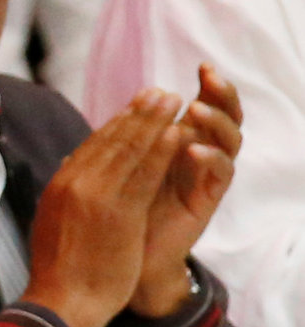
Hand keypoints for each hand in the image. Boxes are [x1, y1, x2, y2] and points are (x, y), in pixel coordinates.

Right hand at [23, 91, 182, 326]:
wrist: (62, 303)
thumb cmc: (59, 271)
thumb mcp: (51, 223)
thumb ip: (64, 192)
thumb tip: (68, 163)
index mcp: (58, 187)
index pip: (92, 146)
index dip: (118, 123)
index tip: (136, 107)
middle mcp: (76, 185)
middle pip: (112, 140)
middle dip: (139, 114)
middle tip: (160, 93)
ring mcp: (98, 198)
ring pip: (130, 151)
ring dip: (154, 122)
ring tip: (173, 102)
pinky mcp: (120, 213)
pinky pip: (145, 174)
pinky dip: (161, 151)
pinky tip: (177, 133)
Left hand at [133, 63, 241, 318]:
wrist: (123, 262)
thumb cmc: (115, 218)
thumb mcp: (111, 178)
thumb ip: (113, 151)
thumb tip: (98, 128)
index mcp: (176, 143)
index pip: (198, 106)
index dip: (206, 85)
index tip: (202, 64)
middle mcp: (196, 154)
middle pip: (222, 115)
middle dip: (220, 93)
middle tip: (209, 75)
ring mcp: (205, 175)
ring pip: (228, 138)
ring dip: (214, 121)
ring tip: (195, 110)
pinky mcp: (208, 197)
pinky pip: (221, 172)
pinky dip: (210, 158)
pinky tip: (193, 150)